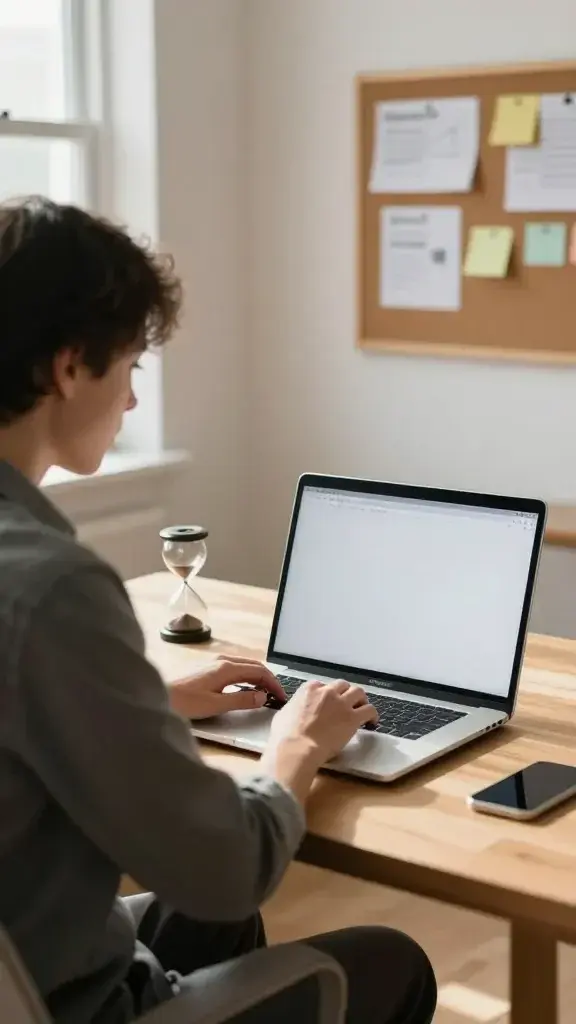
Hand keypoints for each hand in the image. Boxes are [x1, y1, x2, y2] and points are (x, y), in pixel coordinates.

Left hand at [168, 655, 286, 719]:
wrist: (158, 695)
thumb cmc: (184, 702)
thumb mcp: (216, 705)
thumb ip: (241, 700)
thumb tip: (263, 696)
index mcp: (226, 667)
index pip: (259, 671)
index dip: (274, 683)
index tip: (282, 696)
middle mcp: (222, 660)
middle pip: (253, 666)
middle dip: (268, 679)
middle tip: (277, 695)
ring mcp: (213, 662)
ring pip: (244, 666)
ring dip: (257, 677)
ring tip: (264, 693)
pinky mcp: (207, 668)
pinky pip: (234, 669)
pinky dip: (245, 677)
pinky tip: (244, 689)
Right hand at [269, 680, 377, 763]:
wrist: (297, 747)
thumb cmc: (285, 734)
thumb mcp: (284, 713)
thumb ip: (294, 707)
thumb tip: (296, 711)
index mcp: (310, 689)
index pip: (324, 685)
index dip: (328, 695)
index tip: (329, 704)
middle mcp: (327, 692)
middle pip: (343, 685)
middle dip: (346, 693)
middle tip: (348, 705)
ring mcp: (341, 703)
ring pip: (359, 692)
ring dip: (361, 700)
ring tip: (362, 709)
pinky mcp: (353, 717)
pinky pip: (369, 710)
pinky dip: (372, 715)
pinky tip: (372, 722)